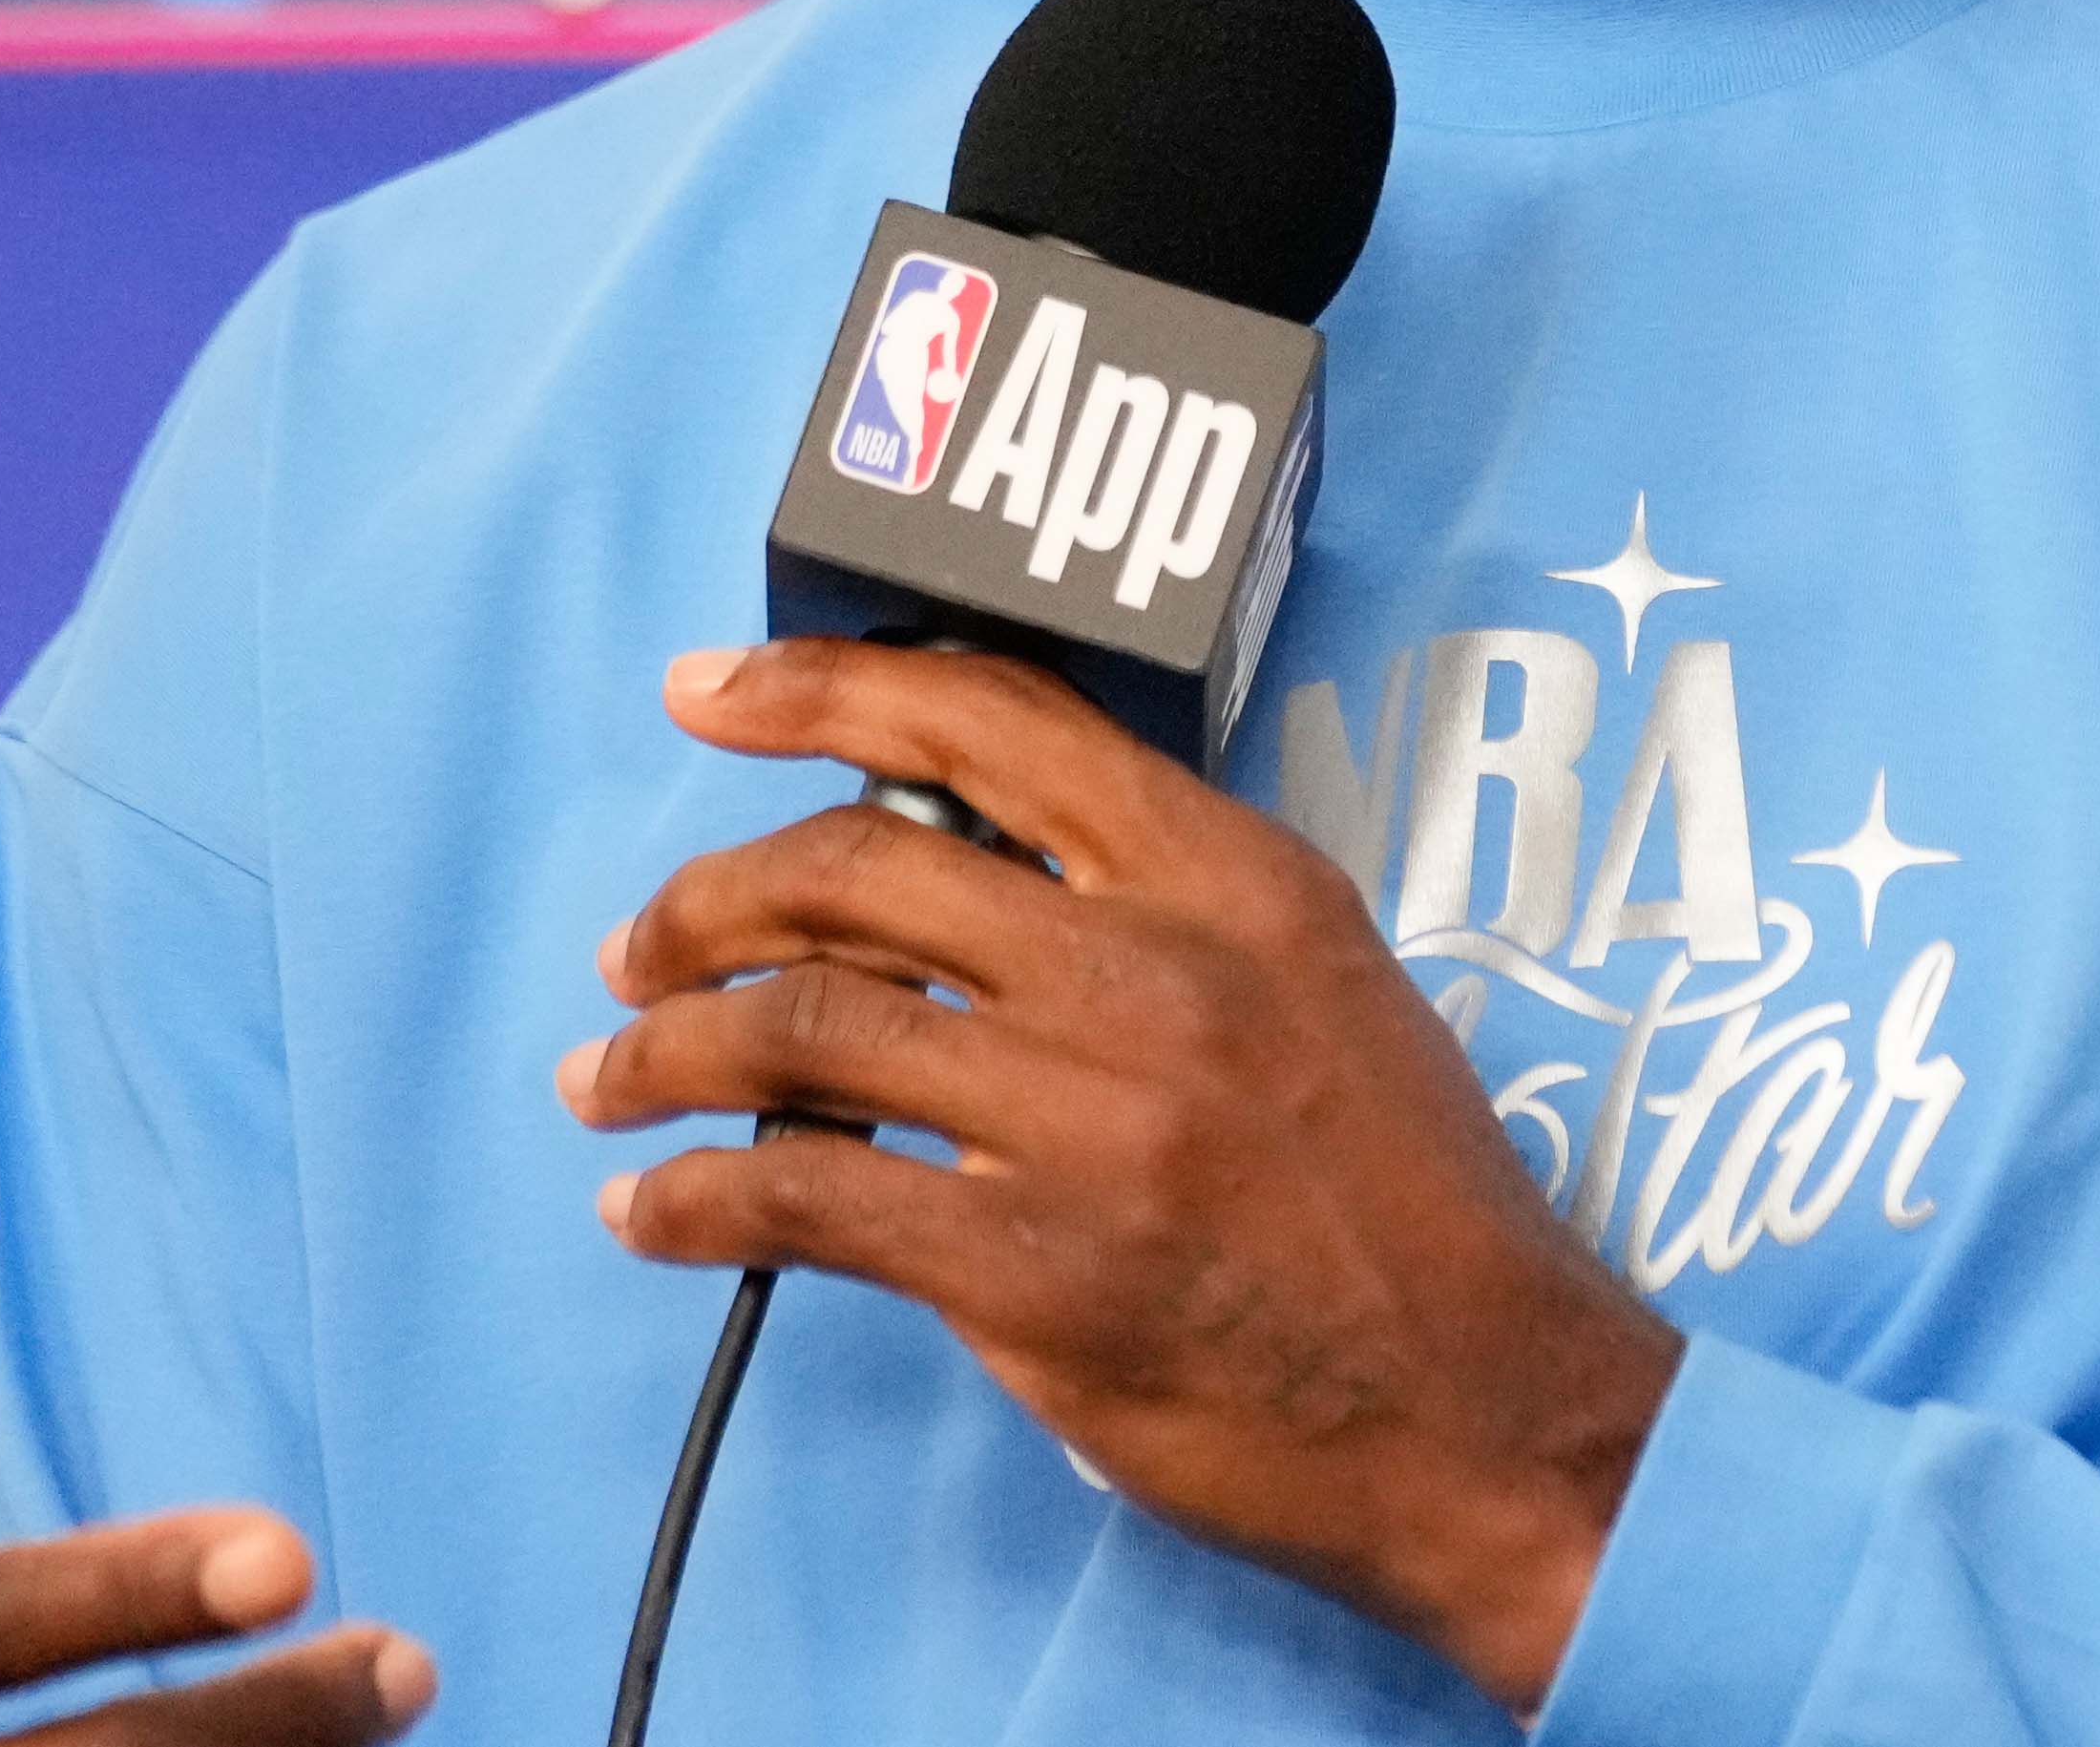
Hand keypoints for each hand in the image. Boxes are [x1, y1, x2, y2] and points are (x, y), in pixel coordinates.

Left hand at [568, 644, 1681, 1714]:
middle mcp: (1152, 968)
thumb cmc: (1411, 1202)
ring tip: (610, 1079)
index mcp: (1230, 875)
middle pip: (855, 869)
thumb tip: (979, 881)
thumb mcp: (1324, 981)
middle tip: (641, 946)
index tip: (711, 692)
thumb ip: (1169, 908)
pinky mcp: (1033, 1270)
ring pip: (802, 1026)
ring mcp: (1089, 1119)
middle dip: (706, 898)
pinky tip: (653, 1207)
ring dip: (667, 1048)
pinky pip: (805, 1195)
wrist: (1490, 1409)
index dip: (820, 690)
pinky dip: (694, 1192)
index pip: (991, 723)